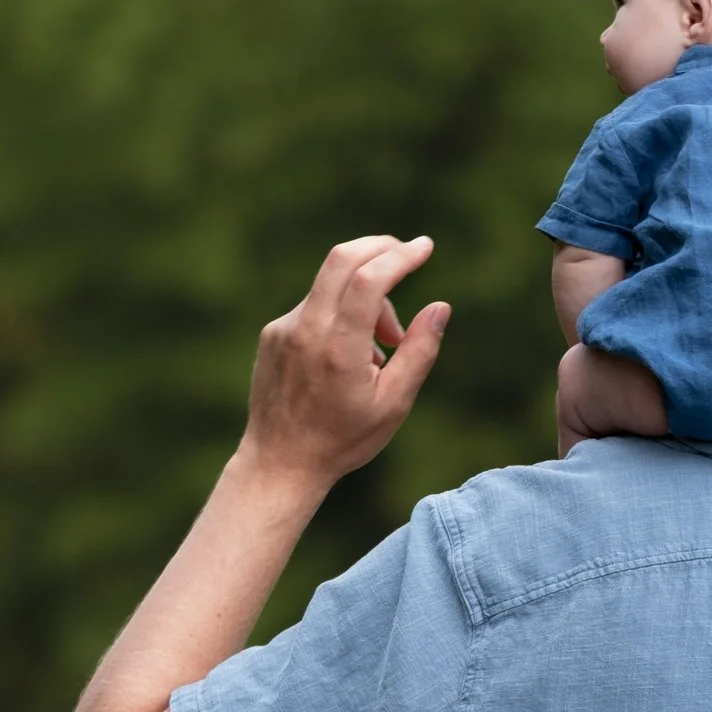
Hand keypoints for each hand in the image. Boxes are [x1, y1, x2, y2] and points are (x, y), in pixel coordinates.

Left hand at [240, 234, 450, 492]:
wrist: (279, 464)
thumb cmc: (342, 440)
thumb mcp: (393, 404)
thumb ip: (419, 352)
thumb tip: (439, 308)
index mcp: (339, 349)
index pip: (370, 279)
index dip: (401, 256)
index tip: (425, 248)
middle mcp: (306, 330)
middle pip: (342, 258)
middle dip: (380, 249)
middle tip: (407, 257)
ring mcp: (284, 329)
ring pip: (330, 284)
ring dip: (365, 295)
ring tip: (383, 346)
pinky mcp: (272, 334)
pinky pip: (313, 306)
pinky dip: (340, 313)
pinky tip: (349, 356)